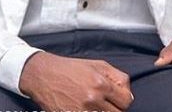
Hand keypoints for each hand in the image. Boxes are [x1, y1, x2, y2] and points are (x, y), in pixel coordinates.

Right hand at [19, 51, 133, 111]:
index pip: (126, 101)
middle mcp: (93, 99)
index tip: (117, 98)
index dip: (123, 100)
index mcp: (100, 83)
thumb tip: (128, 92)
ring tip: (96, 106)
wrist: (44, 75)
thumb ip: (116, 77)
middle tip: (106, 103)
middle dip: (114, 109)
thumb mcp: (96, 64)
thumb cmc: (70, 69)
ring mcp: (82, 111)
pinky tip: (85, 108)